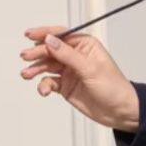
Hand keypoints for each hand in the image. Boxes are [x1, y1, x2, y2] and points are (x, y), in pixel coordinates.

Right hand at [19, 24, 141, 130]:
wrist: (119, 112)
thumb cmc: (113, 88)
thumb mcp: (90, 69)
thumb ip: (68, 55)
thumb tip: (50, 40)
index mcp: (85, 45)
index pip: (61, 35)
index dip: (44, 33)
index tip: (30, 35)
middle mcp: (75, 56)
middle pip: (50, 50)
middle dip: (37, 53)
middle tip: (26, 57)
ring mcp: (69, 70)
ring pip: (47, 65)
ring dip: (36, 69)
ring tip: (27, 74)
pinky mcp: (65, 85)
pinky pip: (49, 81)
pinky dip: (43, 85)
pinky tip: (43, 91)